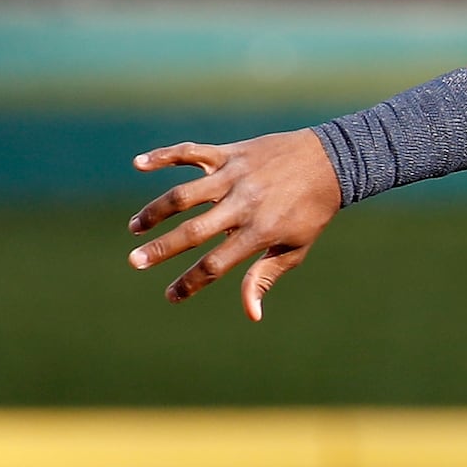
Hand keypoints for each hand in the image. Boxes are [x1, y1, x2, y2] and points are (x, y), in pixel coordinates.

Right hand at [126, 130, 342, 319]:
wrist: (331, 161)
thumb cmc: (312, 211)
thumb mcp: (295, 248)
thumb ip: (265, 277)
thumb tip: (251, 314)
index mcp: (259, 231)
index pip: (216, 264)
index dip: (191, 283)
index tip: (170, 296)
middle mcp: (243, 204)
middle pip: (193, 231)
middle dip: (161, 249)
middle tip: (135, 263)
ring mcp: (234, 176)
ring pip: (184, 193)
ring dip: (154, 211)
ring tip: (135, 228)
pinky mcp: (230, 152)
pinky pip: (191, 152)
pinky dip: (163, 156)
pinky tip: (138, 163)